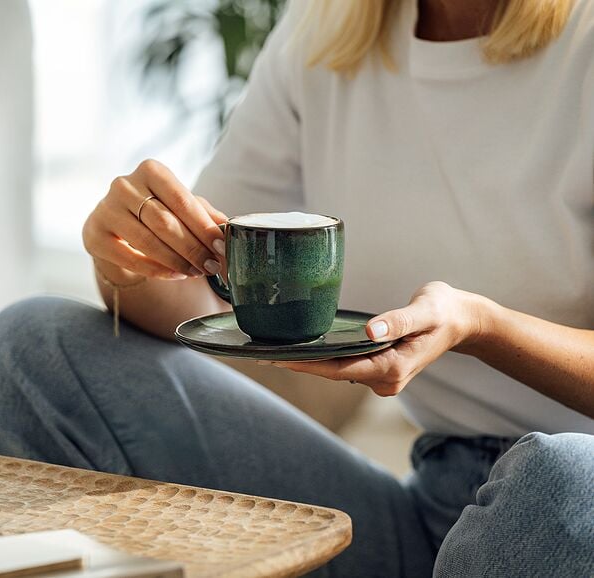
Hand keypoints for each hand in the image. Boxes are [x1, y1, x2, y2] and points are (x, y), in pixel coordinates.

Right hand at [83, 159, 226, 281]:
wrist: (114, 225)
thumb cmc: (154, 211)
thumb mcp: (179, 206)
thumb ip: (204, 214)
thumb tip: (230, 228)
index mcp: (150, 170)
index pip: (182, 200)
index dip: (204, 226)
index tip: (222, 247)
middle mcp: (124, 185)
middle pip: (165, 222)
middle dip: (192, 248)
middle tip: (211, 266)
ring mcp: (106, 209)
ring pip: (147, 241)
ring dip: (177, 261)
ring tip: (196, 273)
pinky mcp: (94, 235)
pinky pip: (129, 258)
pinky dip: (156, 270)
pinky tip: (175, 275)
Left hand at [268, 282, 485, 396]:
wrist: (461, 319)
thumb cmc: (443, 311)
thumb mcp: (425, 311)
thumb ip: (398, 320)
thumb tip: (370, 332)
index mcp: (393, 368)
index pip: (339, 369)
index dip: (306, 366)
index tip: (277, 360)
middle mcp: (384, 379)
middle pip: (331, 373)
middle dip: (297, 365)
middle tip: (259, 356)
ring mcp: (380, 376)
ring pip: (335, 371)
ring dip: (305, 362)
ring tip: (270, 352)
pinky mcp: (377, 366)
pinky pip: (342, 364)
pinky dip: (320, 357)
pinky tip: (298, 348)